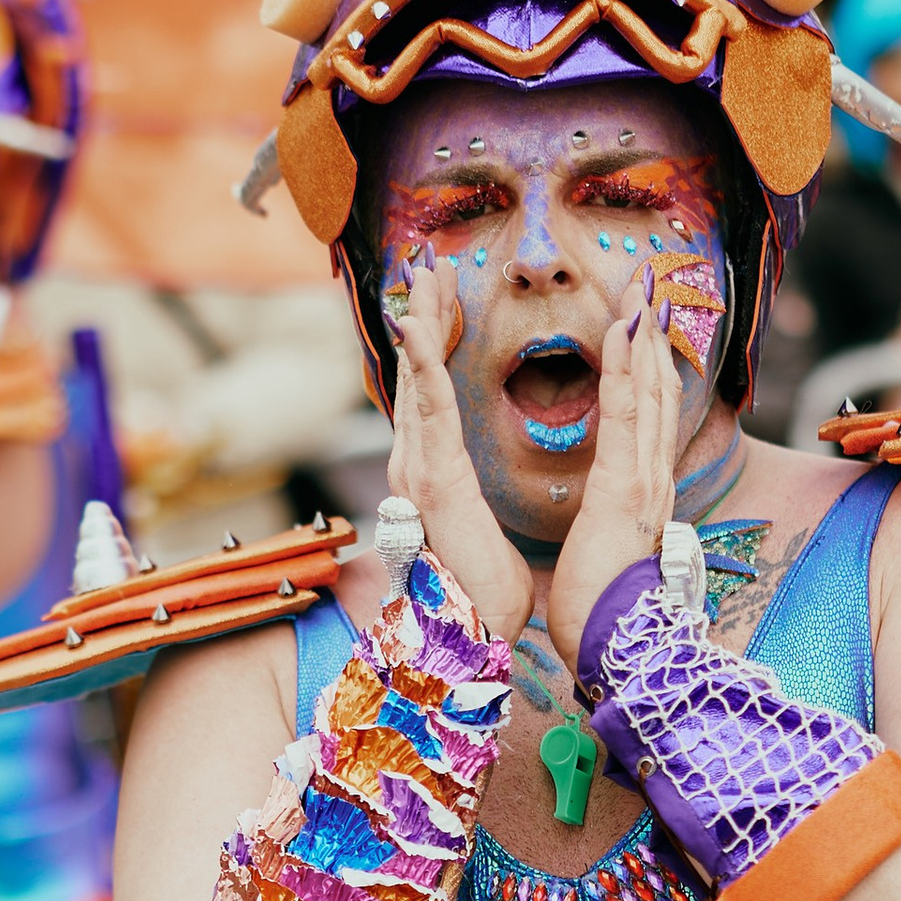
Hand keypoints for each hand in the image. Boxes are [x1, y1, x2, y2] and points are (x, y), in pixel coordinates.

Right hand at [387, 257, 533, 642]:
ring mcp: (420, 471)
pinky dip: (423, 364)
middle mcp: (418, 466)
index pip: (431, 395)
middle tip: (424, 264)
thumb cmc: (482, 593)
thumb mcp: (481, 530)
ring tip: (421, 278)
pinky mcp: (434, 482)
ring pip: (417, 382)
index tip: (439, 299)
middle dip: (422, 317)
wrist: (469, 636)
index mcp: (435, 474)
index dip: (433, 344)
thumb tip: (464, 490)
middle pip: (418, 376)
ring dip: (420, 326)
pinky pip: (428, 411)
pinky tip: (419, 326)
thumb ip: (469, 502)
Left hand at [547, 270, 682, 671]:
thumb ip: (611, 527)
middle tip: (648, 284)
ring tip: (640, 287)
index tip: (641, 323)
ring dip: (644, 336)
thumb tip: (609, 519)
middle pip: (657, 393)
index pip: (648, 418)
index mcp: (643, 494)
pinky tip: (623, 330)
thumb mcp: (604, 553)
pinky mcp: (625, 489)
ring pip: (649, 393)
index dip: (646, 367)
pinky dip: (625, 368)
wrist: (613, 647)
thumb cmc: (601, 610)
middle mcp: (653, 479)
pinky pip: (625, 415)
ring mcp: (645, 481)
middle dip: (653, 336)